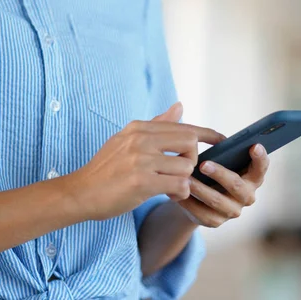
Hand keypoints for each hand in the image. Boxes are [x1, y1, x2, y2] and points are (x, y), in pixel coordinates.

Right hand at [66, 103, 224, 220]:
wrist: (80, 192)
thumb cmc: (105, 169)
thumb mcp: (126, 140)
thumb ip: (156, 125)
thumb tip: (180, 105)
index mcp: (139, 128)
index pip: (182, 126)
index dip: (206, 133)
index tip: (221, 139)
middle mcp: (140, 139)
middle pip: (189, 143)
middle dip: (191, 161)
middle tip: (179, 172)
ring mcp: (141, 159)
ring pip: (186, 167)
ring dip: (183, 181)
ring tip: (169, 187)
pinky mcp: (142, 181)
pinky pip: (179, 185)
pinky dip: (179, 193)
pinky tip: (168, 194)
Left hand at [177, 144, 269, 227]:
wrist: (200, 199)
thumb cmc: (213, 172)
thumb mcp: (221, 160)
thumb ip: (223, 150)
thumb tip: (214, 136)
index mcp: (252, 178)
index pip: (261, 167)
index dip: (260, 158)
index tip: (254, 146)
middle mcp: (247, 196)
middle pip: (236, 185)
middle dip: (220, 174)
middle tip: (203, 164)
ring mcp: (233, 211)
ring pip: (216, 200)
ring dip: (200, 189)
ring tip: (186, 179)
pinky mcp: (216, 221)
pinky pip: (201, 212)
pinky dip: (189, 202)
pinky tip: (179, 193)